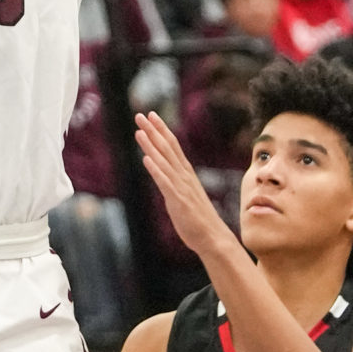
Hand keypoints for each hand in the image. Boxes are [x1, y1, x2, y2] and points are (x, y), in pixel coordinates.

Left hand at [135, 110, 233, 259]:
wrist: (213, 237)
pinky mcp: (178, 200)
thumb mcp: (185, 196)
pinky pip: (164, 182)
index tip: (152, 116)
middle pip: (167, 148)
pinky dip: (155, 169)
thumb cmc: (198, 219)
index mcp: (186, 174)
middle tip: (141, 115)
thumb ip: (175, 183)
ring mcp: (181, 187)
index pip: (173, 146)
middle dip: (154, 131)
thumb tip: (165, 175)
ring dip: (151, 145)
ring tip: (139, 131)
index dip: (161, 130)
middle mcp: (184, 176)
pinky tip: (146, 159)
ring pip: (164, 161)